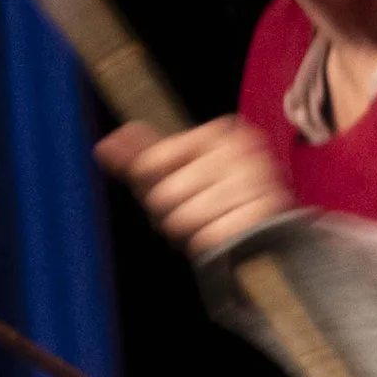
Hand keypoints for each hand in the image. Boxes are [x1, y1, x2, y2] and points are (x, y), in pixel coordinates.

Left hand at [98, 115, 293, 257]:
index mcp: (221, 132)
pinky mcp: (261, 217)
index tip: (172, 188)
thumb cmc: (218, 198)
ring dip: (187, 231)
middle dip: (168, 213)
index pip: (150, 162)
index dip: (149, 184)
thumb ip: (141, 157)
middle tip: (192, 214)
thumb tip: (104, 146)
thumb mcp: (179, 171)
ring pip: (183, 218)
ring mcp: (255, 183)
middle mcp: (241, 151)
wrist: (272, 234)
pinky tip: (219, 237)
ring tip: (206, 225)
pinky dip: (207, 244)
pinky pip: (208, 237)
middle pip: (163, 194)